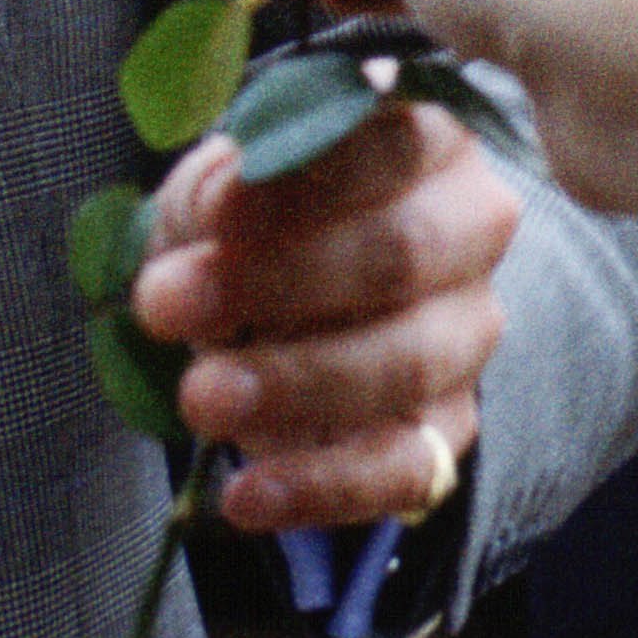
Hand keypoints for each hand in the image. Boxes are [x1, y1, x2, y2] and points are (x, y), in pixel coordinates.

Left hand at [128, 96, 516, 534]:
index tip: (213, 215)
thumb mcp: (221, 186)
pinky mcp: (450, 429)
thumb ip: (220, 192)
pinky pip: (405, 470)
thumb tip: (219, 212)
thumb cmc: (251, 222)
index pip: (390, 143)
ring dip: (296, 383)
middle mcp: (470, 230)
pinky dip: (321, 488)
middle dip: (282, 282)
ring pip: (408, 362)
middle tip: (167, 303)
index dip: (303, 181)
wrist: (277, 308)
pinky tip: (244, 496)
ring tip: (198, 398)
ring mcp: (467, 333)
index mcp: (426, 141)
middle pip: (402, 252)